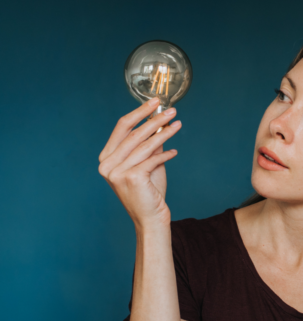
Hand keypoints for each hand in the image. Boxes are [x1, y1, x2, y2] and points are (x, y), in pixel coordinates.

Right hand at [98, 98, 181, 229]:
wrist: (151, 218)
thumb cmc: (149, 191)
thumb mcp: (148, 163)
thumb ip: (150, 144)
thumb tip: (160, 121)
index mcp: (107, 158)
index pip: (122, 127)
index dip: (139, 113)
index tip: (155, 103)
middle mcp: (107, 164)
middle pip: (134, 133)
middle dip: (155, 120)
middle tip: (172, 111)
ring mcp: (117, 172)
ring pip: (145, 145)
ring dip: (165, 133)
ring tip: (178, 125)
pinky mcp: (131, 178)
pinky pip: (153, 159)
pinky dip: (166, 154)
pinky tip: (174, 152)